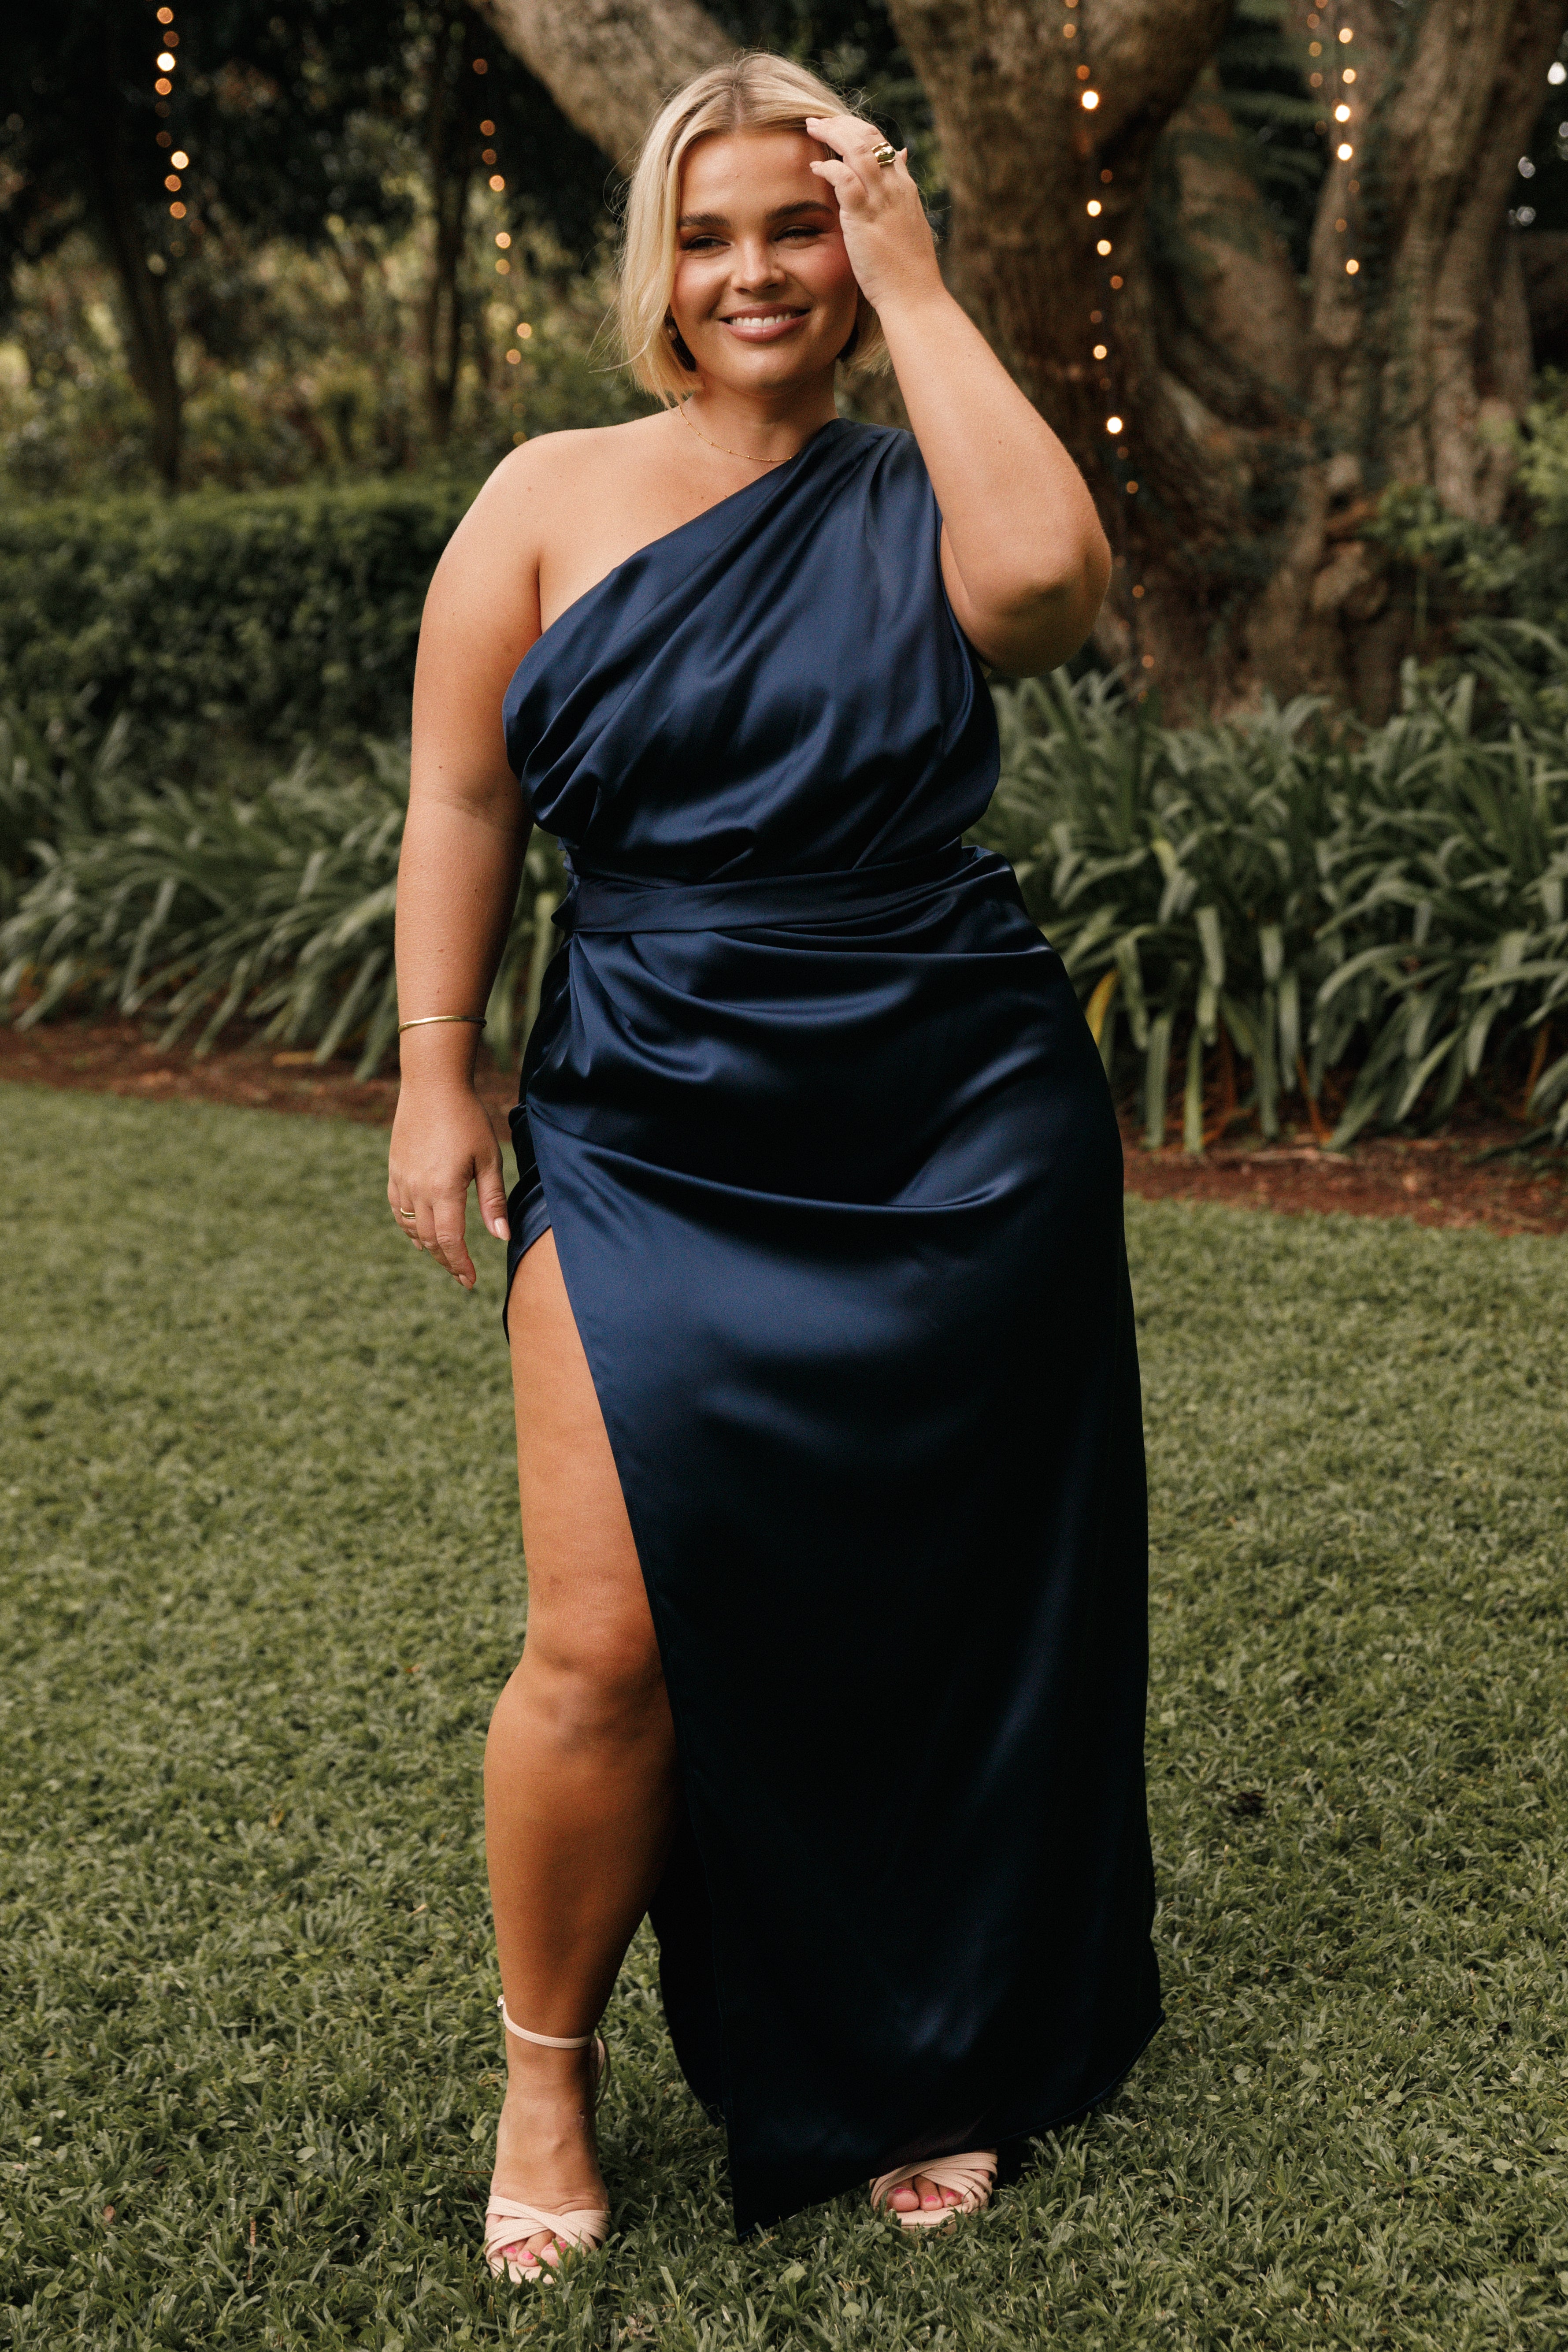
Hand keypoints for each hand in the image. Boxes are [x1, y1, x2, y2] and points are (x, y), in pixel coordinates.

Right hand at [388, 1079, 509, 1291]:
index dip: (459, 1264)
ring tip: (446, 1255)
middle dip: (446, 1260)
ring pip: (410, 1228)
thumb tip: (502, 1237)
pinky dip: (409, 1227)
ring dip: (427, 1246)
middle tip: (463, 1274)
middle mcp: (417, 1189)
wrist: (432, 1085)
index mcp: (443, 1189)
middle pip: (428, 1240)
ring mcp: (401, 1180)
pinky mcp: (394, 1171)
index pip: (449, 1240)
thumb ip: (493, 1200)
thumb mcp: (489, 1158)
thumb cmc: (468, 1119)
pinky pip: (397, 1210)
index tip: (470, 1281)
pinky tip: (422, 1231)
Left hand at [804, 115, 942, 317]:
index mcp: (905, 187)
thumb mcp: (908, 222)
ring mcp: (881, 200)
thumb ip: (900, 189)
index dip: (857, 130)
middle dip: (840, 123)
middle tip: (817, 122)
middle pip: (868, 137)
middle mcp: (895, 187)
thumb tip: (901, 156)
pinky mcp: (864, 217)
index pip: (881, 143)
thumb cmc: (908, 269)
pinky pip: (844, 178)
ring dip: (831, 133)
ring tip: (811, 129)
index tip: (837, 128)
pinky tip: (815, 167)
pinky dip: (827, 167)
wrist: (914, 296)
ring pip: (856, 148)